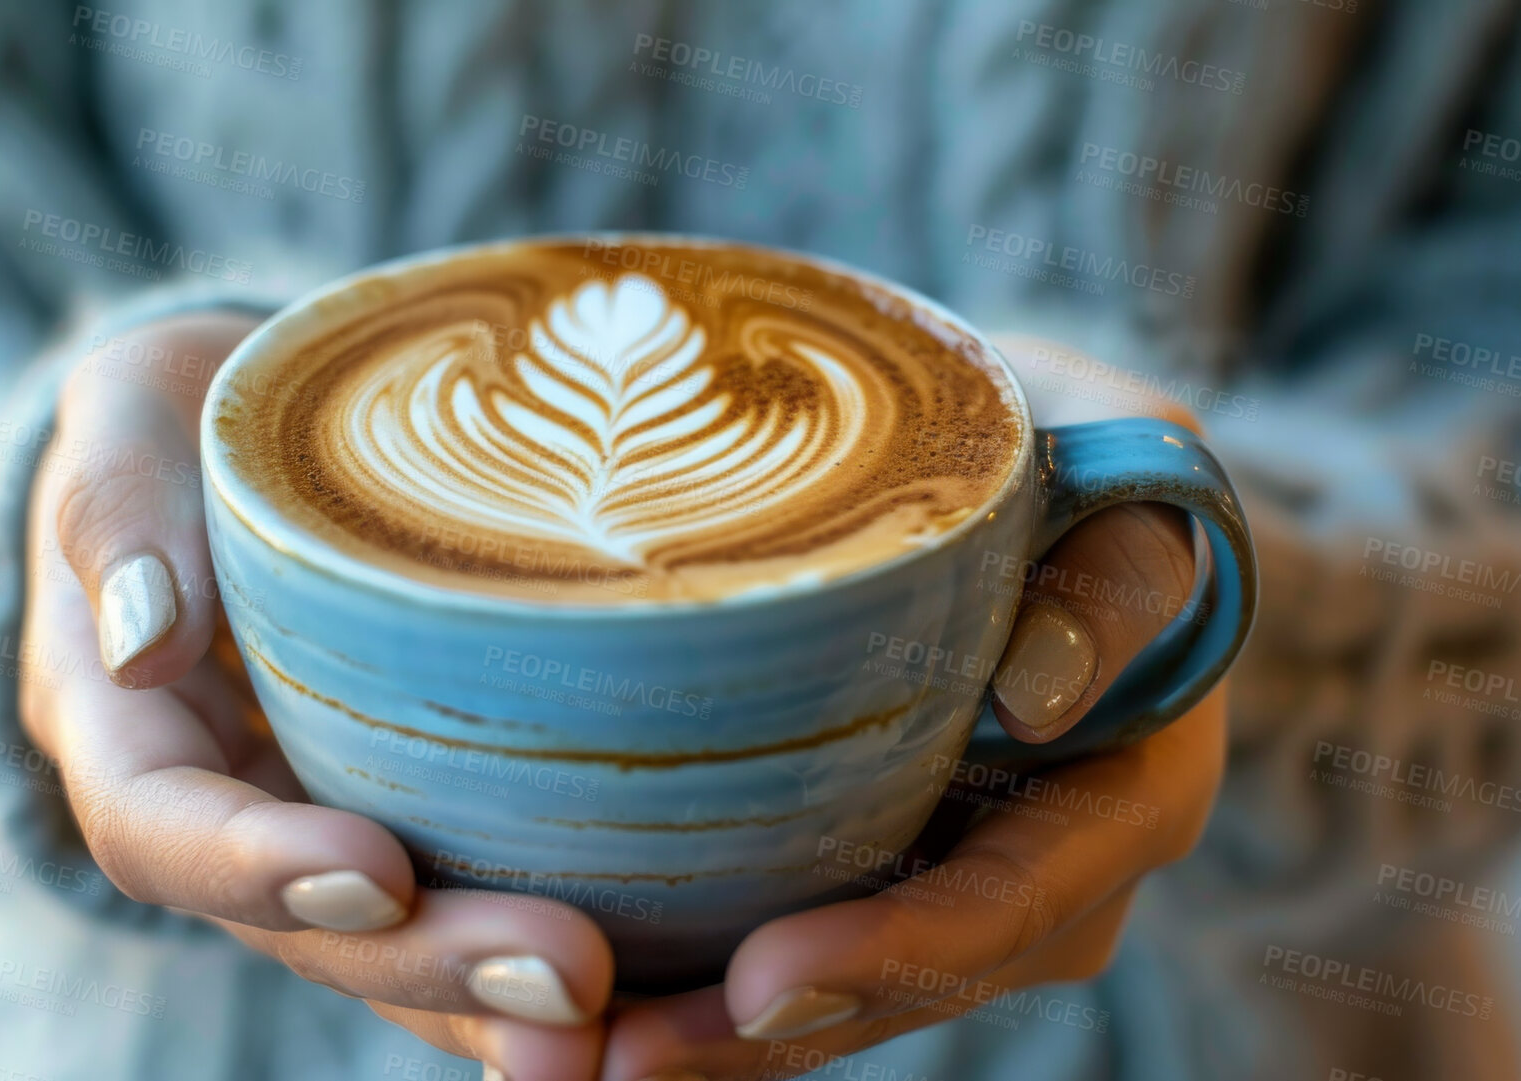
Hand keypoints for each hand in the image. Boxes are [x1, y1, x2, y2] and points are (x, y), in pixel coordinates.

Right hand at [17, 312, 612, 1079]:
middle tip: (570, 979)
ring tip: (620, 1036)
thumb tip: (144, 643)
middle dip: (429, 966)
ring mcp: (324, 820)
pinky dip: (558, 958)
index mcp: (128, 726)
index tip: (374, 873)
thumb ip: (115, 507)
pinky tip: (658, 995)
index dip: (256, 870)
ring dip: (499, 1003)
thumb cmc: (182, 409)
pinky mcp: (419, 810)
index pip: (161, 830)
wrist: (249, 433)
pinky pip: (473, 901)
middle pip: (306, 931)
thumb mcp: (126, 412)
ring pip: (399, 952)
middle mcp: (226, 808)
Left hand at [598, 337, 1228, 1080]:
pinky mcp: (875, 864)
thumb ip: (1119, 575)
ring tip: (570, 1057)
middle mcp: (1047, 877)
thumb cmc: (1081, 455)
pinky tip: (584, 1007)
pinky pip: (794, 949)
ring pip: (836, 999)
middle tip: (613, 1060)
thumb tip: (1044, 698)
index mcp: (1127, 798)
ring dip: (710, 1040)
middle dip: (760, 1040)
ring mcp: (956, 883)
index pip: (1007, 906)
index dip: (888, 955)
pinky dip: (696, 986)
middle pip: (900, 989)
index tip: (760, 980)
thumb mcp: (1130, 480)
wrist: (1041, 466)